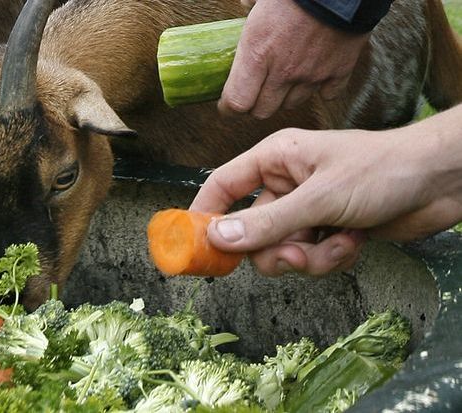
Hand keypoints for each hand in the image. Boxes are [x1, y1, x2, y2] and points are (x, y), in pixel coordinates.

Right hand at [190, 107, 461, 275]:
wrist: (440, 181)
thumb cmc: (381, 170)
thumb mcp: (318, 198)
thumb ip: (267, 222)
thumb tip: (217, 238)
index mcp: (274, 160)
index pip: (222, 185)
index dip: (203, 214)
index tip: (193, 246)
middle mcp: (285, 185)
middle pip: (250, 231)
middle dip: (275, 250)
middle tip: (297, 255)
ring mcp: (306, 210)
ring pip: (281, 251)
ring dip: (310, 258)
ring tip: (337, 244)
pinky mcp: (327, 231)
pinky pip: (309, 259)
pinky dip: (331, 258)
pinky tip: (355, 242)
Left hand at [219, 0, 369, 118]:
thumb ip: (249, 7)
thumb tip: (245, 3)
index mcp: (257, 54)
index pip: (237, 102)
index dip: (228, 108)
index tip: (226, 106)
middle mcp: (283, 71)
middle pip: (263, 110)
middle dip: (255, 106)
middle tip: (253, 94)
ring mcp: (312, 74)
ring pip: (292, 104)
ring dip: (285, 97)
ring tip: (283, 82)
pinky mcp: (339, 71)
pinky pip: (327, 94)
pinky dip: (321, 90)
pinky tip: (315, 77)